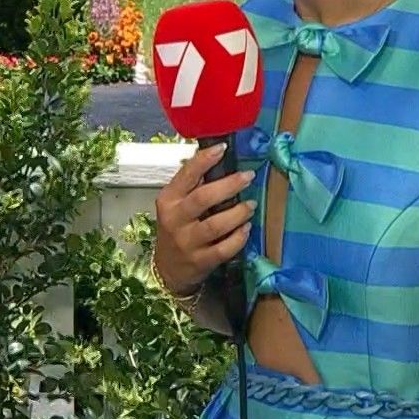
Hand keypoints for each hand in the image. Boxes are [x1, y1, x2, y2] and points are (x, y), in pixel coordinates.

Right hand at [151, 143, 256, 294]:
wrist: (167, 269)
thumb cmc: (176, 230)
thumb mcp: (175, 206)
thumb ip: (192, 187)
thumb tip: (220, 160)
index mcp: (168, 200)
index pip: (185, 175)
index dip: (204, 160)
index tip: (223, 148)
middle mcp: (175, 220)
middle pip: (203, 198)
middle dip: (229, 185)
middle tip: (248, 176)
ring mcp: (187, 242)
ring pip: (215, 225)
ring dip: (237, 213)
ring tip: (251, 204)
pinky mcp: (200, 261)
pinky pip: (224, 249)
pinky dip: (238, 238)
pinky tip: (246, 229)